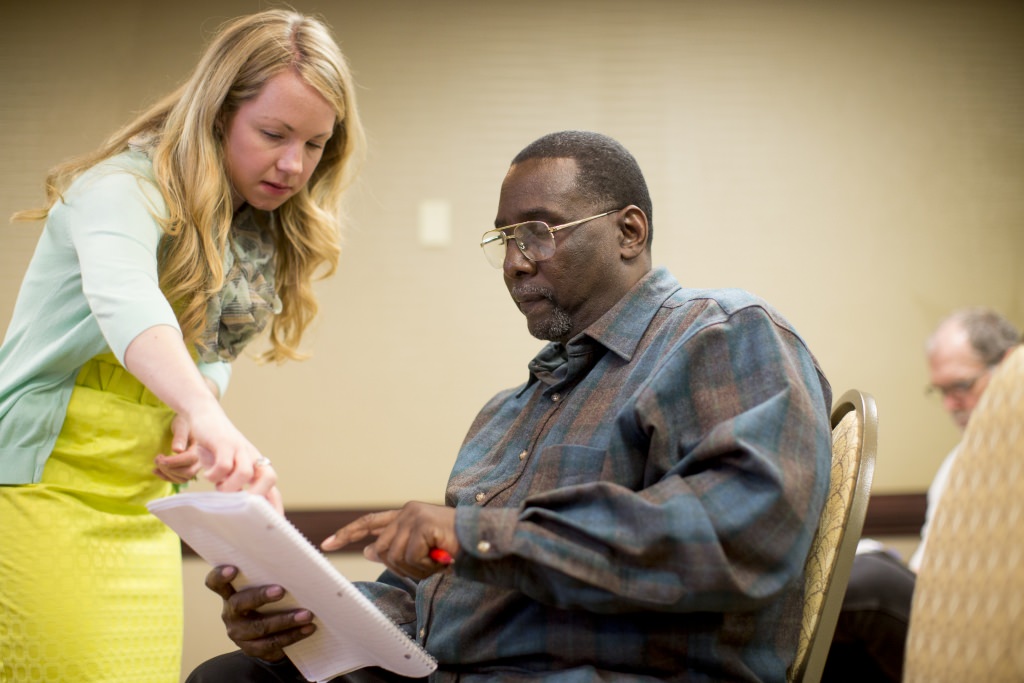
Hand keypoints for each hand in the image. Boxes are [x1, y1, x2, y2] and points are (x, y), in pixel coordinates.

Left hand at [153, 415, 203, 482]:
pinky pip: (180, 480)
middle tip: (157, 458)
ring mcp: (196, 466)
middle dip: (169, 468)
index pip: (190, 459)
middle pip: (188, 472)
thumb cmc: (184, 422)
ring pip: (183, 478)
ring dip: (167, 474)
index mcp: (201, 447)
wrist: (187, 424)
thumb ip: (180, 437)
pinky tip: (156, 470)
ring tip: (157, 463)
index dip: (174, 461)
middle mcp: (201, 459)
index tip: (159, 456)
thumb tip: (177, 450)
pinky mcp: (189, 469)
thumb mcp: (181, 426)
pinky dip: (167, 478)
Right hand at [168, 408, 282, 512]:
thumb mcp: (227, 469)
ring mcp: (239, 449)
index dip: (275, 507)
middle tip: (239, 506)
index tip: (274, 526)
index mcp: (255, 467)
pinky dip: (215, 475)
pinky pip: (224, 463)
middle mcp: (252, 458)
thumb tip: (234, 511)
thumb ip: (233, 486)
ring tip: (218, 488)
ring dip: (230, 487)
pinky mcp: (223, 442)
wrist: (206, 416)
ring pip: (245, 473)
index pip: (272, 489)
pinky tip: (207, 475)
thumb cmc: (216, 448)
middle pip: (270, 477)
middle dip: (257, 496)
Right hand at [204, 565, 315, 661]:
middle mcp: (230, 613)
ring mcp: (238, 633)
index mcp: (230, 593)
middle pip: (239, 603)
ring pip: (259, 627)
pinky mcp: (251, 649)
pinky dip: (292, 635)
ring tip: (307, 615)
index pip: (215, 583)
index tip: (233, 569)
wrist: (268, 635)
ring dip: (285, 620)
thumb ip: (271, 576)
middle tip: (281, 591)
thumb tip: (299, 560)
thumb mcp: (264, 587)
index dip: (220, 576)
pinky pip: (271, 643)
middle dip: (260, 596)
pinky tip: (308, 628)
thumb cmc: (269, 601)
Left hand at [321, 502, 458, 579]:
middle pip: (382, 549)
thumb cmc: (455, 546)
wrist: (482, 540)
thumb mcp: (422, 549)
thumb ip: (396, 547)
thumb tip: (369, 551)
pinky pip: (410, 557)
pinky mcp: (422, 524)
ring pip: (394, 556)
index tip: (326, 544)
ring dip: (416, 568)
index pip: (369, 522)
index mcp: (405, 514)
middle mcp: (407, 511)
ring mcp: (414, 516)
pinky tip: (440, 559)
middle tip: (427, 566)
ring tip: (436, 561)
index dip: (347, 534)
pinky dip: (425, 565)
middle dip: (401, 566)